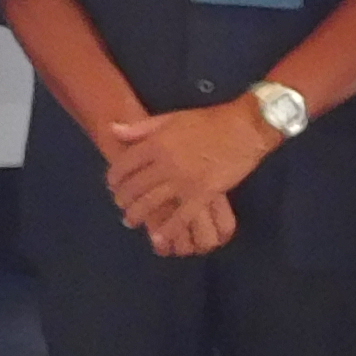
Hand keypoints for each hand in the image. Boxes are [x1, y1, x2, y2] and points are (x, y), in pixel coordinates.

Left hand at [106, 100, 272, 247]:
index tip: (112, 184)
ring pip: (152, 203)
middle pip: (135, 187)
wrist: (244, 129)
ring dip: (137, 215)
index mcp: (156, 143)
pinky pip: (181, 217)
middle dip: (123, 199)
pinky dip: (167, 229)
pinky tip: (158, 237)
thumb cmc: (208, 121)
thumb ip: (140, 128)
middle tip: (120, 205)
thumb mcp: (171, 118)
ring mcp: (183, 181)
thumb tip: (112, 129)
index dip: (114, 177)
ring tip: (130, 220)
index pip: (125, 164)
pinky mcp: (203, 194)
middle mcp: (165, 164)